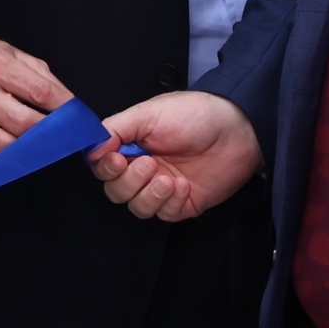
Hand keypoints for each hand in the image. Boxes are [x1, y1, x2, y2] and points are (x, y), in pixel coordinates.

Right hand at [0, 24, 72, 169]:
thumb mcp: (11, 53)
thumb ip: (42, 77)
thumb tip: (68, 105)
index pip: (38, 90)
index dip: (63, 107)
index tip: (78, 118)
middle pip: (19, 121)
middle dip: (48, 133)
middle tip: (64, 137)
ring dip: (23, 151)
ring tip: (38, 148)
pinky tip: (10, 157)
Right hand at [93, 90, 258, 220]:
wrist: (237, 129)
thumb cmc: (195, 114)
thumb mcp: (148, 114)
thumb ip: (115, 129)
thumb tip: (91, 148)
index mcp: (131, 145)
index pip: (103, 167)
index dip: (106, 169)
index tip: (117, 161)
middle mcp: (143, 168)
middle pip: (116, 192)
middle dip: (129, 182)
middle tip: (150, 164)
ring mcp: (163, 188)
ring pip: (137, 207)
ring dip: (149, 195)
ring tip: (168, 178)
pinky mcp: (183, 203)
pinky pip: (165, 214)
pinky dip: (170, 202)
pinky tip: (183, 185)